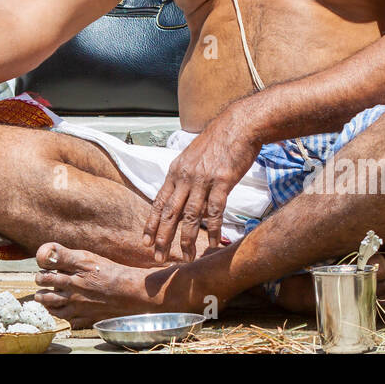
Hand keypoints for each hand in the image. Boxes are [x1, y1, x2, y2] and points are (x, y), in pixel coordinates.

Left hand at [143, 113, 258, 262]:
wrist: (238, 126)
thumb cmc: (217, 141)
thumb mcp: (192, 156)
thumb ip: (184, 175)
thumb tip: (178, 193)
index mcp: (176, 171)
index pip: (159, 202)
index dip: (152, 223)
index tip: (146, 241)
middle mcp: (185, 176)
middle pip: (170, 212)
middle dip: (162, 237)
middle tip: (158, 257)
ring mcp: (203, 179)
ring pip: (189, 215)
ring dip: (186, 239)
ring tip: (186, 258)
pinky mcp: (222, 181)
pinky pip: (215, 211)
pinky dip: (212, 229)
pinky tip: (212, 243)